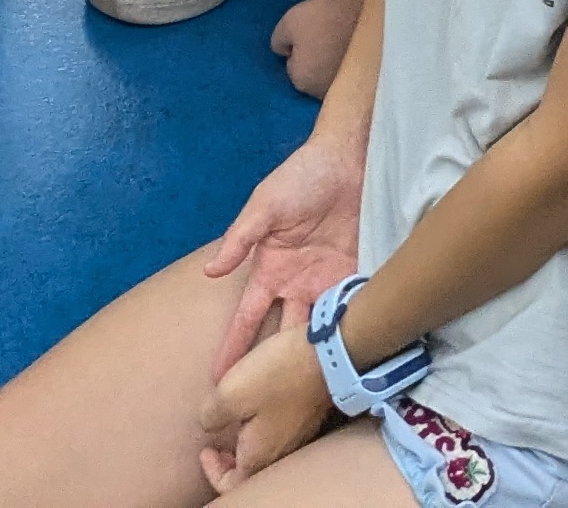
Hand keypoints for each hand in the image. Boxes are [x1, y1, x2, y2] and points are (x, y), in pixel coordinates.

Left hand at [195, 326, 330, 494]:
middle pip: (250, 469)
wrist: (328, 356)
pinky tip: (258, 403)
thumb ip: (211, 415)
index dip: (213, 472)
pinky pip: (279, 432)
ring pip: (265, 450)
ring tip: (235, 420)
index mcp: (259, 454)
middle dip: (230, 460)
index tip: (206, 449)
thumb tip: (209, 424)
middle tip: (218, 442)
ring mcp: (298, 434)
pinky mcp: (307, 415)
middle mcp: (281, 452)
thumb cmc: (277, 375)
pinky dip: (263, 427)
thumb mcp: (231, 393)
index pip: (232, 484)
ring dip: (246, 442)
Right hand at [203, 131, 365, 379]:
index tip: (218, 384)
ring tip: (306, 400)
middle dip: (271, 372)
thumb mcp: (264, 206)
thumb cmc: (300, 178)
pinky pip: (352, 313)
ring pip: (318, 335)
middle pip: (281, 339)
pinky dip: (351, 336)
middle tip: (262, 408)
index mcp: (270, 272)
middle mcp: (298, 287)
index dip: (233, 350)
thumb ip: (240, 239)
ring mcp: (328, 286)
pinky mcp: (356, 279)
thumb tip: (210, 272)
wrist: (349, 159)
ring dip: (313, 362)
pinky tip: (350, 364)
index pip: (247, 320)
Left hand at [271, 0, 360, 100]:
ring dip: (334, 64)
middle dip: (315, 61)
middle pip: (314, 76)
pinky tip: (353, 47)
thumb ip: (278, 42)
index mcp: (302, 81)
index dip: (298, 49)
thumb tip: (284, 51)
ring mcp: (346, 88)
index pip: (293, 68)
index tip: (308, 34)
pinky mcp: (365, 81)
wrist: (363, 11)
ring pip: (332, 76)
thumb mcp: (287, 23)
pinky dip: (350, 65)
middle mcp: (323, 92)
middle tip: (324, 36)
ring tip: (340, 40)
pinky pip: (350, 74)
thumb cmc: (322, 18)